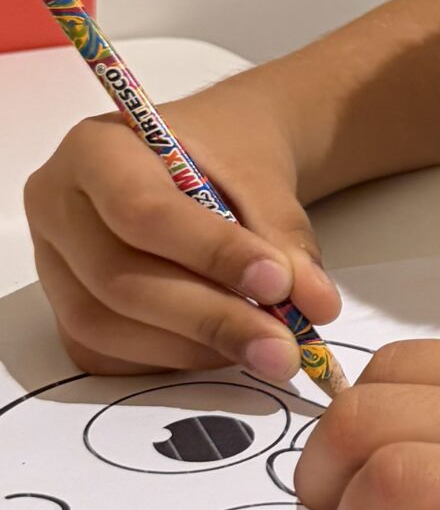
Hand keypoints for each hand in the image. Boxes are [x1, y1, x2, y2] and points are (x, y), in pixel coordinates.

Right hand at [24, 93, 338, 383]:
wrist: (205, 159)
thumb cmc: (225, 155)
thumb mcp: (262, 177)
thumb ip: (285, 238)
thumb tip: (316, 306)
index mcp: (94, 149)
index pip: (142, 210)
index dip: (211, 253)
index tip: (279, 282)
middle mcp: (56, 204)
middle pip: (119, 278)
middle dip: (210, 318)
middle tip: (284, 345)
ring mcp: (53, 263)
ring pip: (107, 326)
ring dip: (194, 348)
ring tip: (266, 348)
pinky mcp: (66, 309)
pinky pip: (108, 352)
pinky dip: (172, 360)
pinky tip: (224, 349)